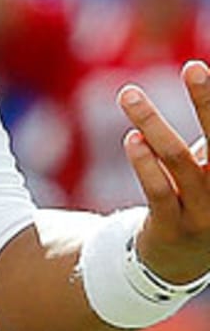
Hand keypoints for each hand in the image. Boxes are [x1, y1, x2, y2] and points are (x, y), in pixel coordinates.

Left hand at [118, 60, 209, 284]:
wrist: (175, 262)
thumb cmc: (196, 197)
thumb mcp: (209, 167)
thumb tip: (202, 75)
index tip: (203, 67)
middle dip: (208, 104)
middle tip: (193, 68)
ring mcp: (205, 215)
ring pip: (181, 163)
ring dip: (154, 123)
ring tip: (128, 94)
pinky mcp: (173, 229)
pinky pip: (159, 192)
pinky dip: (146, 163)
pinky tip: (132, 138)